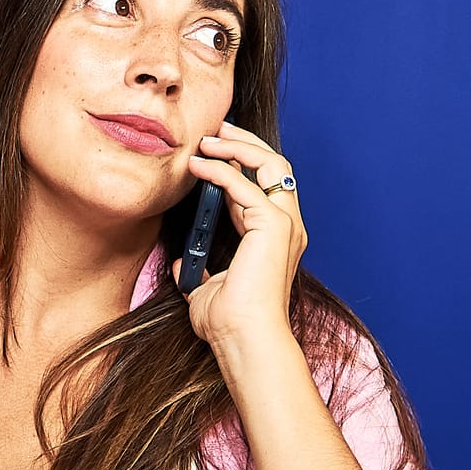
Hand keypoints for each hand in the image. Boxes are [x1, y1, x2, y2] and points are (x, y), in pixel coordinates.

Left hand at [172, 120, 306, 352]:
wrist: (243, 339)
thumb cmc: (228, 323)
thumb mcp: (207, 288)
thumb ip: (201, 270)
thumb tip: (184, 262)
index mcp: (276, 238)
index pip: (265, 185)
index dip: (241, 163)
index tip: (214, 150)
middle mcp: (287, 226)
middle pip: (275, 165)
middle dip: (246, 142)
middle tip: (216, 130)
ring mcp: (284, 224)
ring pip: (269, 164)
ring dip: (237, 146)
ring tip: (207, 140)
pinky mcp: (271, 226)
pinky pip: (245, 184)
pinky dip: (220, 168)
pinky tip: (197, 165)